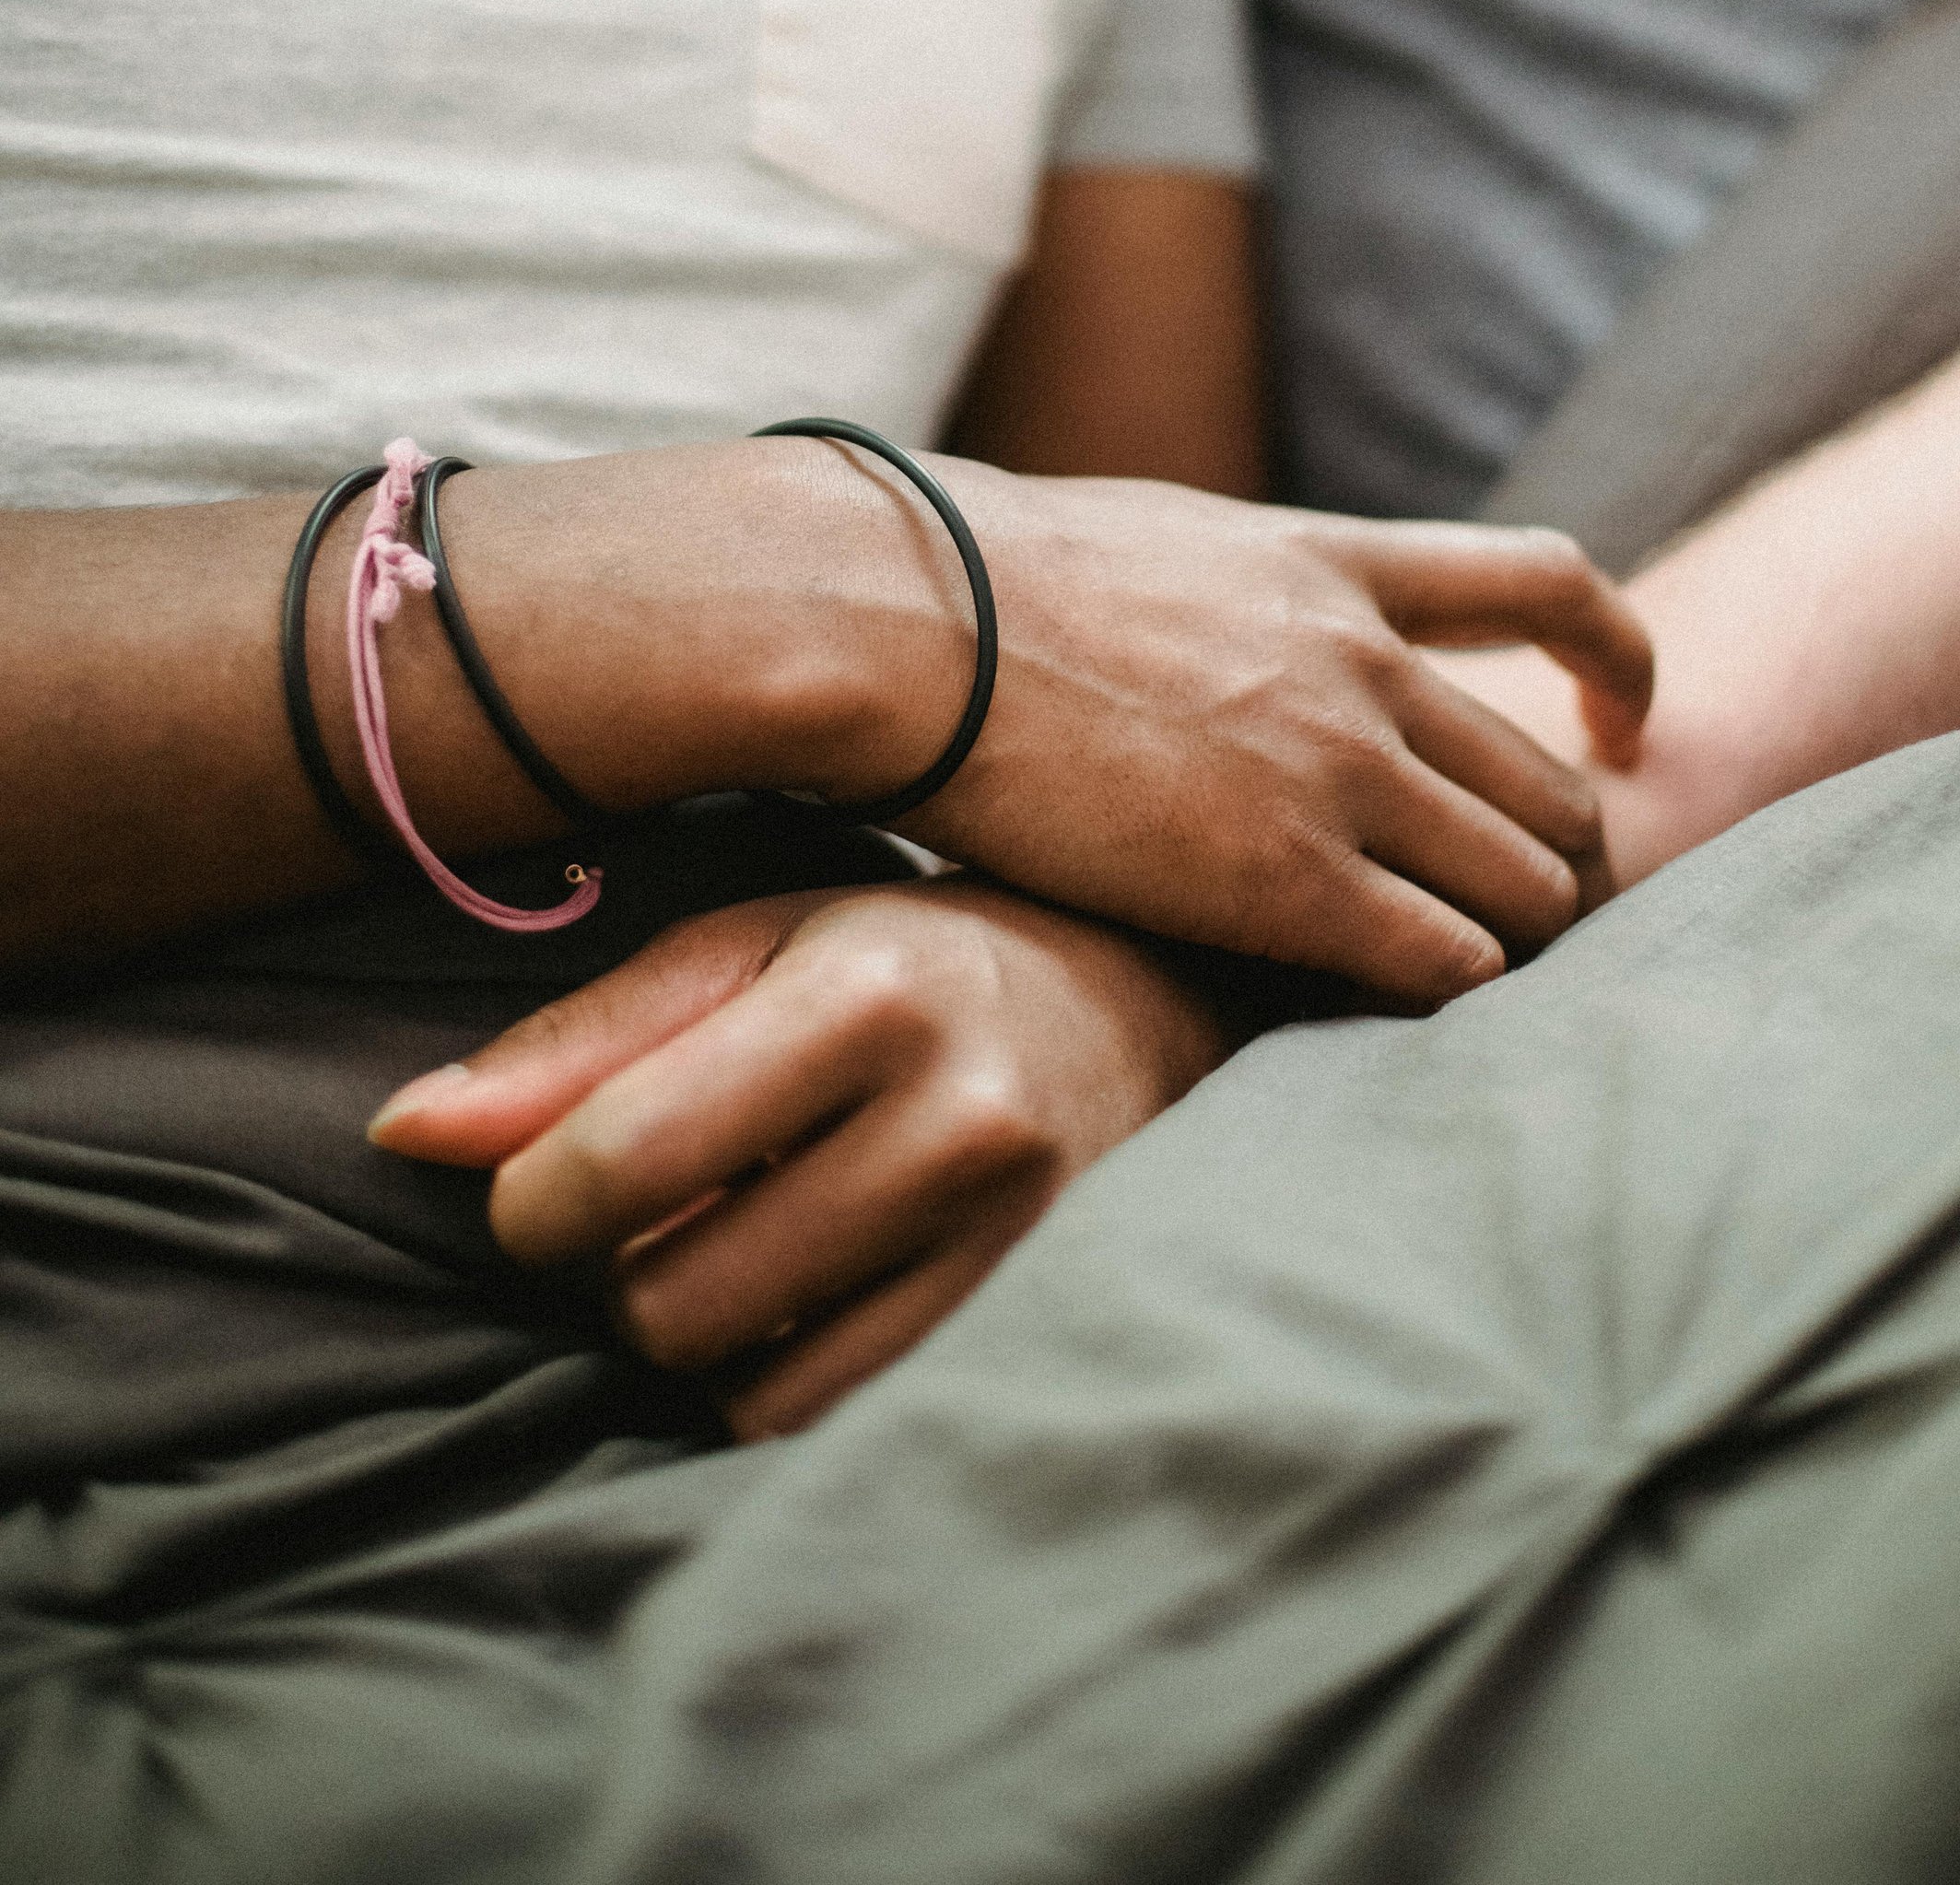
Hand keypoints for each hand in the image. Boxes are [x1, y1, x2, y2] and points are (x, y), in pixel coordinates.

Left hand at [370, 879, 1234, 1433]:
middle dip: (624, 1269)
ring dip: (707, 1333)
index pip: (619, 1160)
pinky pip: (826, 1421)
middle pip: (668, 1301)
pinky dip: (782, 1374)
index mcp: (868, 992)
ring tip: (748, 1240)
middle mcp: (959, 1119)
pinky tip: (817, 1286)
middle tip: (669, 1205)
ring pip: (744, 1387)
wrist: (1149, 1002)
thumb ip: (578, 1041)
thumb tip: (401, 1138)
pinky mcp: (1036, 1329)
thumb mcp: (749, 946)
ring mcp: (1015, 1244)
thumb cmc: (909, 958)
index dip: (531, 1202)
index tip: (540, 1185)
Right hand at [900, 465, 1648, 1005]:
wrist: (908, 623)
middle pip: (1553, 785)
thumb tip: (1246, 625)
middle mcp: (1367, 663)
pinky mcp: (1288, 882)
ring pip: (1527, 882)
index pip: (1548, 584)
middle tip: (1522, 917)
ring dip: (1514, 937)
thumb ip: (1247, 590)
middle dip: (1557, 858)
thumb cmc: (979, 585)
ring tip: (1465, 979)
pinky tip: (1407, 1012)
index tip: (1619, 723)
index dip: (1616, 660)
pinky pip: (1446, 962)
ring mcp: (1339, 771)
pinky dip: (1453, 993)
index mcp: (1336, 563)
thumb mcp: (1160, 540)